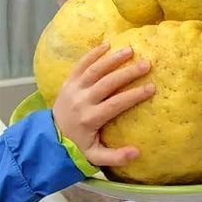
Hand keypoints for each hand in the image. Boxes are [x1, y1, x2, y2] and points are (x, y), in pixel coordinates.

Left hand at [53, 43, 154, 166]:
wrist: (49, 137)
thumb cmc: (77, 146)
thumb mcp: (95, 157)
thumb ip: (115, 157)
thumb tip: (137, 153)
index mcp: (90, 119)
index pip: (115, 104)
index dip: (134, 95)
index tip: (151, 88)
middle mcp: (82, 101)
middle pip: (107, 83)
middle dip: (128, 73)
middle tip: (146, 64)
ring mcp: (73, 89)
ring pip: (94, 70)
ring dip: (112, 59)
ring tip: (130, 50)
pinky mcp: (68, 82)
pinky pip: (80, 65)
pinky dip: (92, 54)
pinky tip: (107, 44)